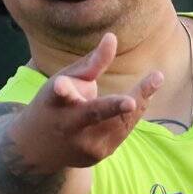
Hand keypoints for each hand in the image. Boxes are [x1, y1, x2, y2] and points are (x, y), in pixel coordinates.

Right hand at [11, 33, 161, 171]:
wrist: (37, 148)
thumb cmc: (54, 104)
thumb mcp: (65, 80)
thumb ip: (92, 63)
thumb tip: (112, 37)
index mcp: (55, 101)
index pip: (61, 94)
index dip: (63, 89)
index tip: (62, 86)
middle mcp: (68, 126)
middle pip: (92, 115)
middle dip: (113, 107)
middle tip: (131, 102)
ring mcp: (83, 144)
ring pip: (118, 121)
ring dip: (139, 100)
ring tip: (155, 79)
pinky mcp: (97, 156)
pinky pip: (122, 131)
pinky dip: (131, 114)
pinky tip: (138, 100)